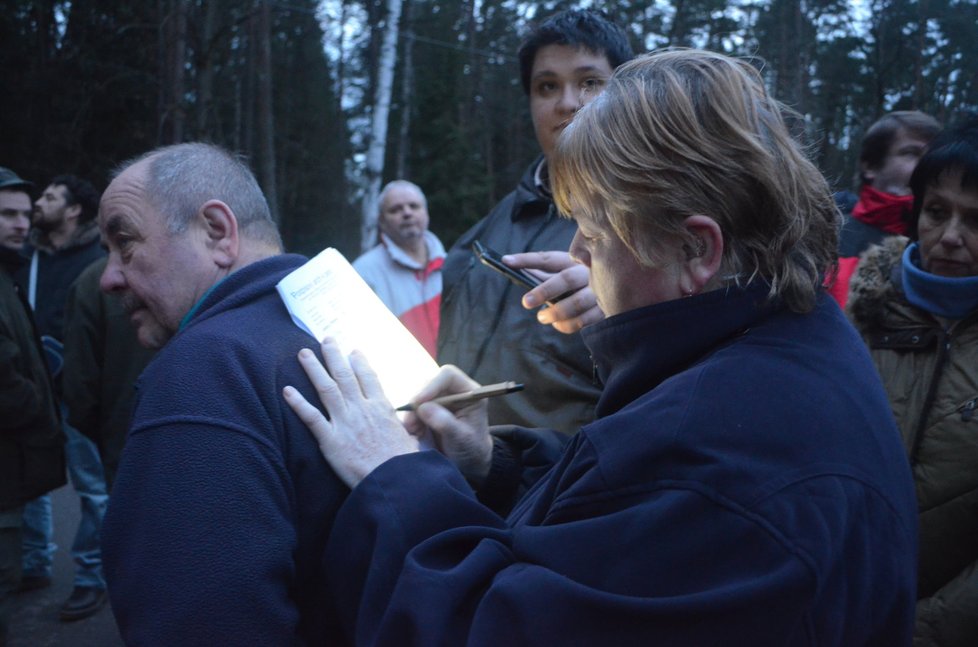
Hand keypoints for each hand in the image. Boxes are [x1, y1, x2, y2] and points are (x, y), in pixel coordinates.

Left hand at [283, 337, 418, 488]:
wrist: (394, 481)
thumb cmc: (404, 464)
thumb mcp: (410, 439)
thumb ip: (403, 427)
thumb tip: (406, 423)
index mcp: (381, 408)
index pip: (368, 377)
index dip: (359, 362)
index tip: (352, 351)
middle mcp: (362, 409)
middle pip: (345, 376)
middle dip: (334, 355)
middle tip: (325, 340)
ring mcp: (345, 423)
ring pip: (327, 388)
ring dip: (314, 369)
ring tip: (303, 353)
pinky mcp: (331, 440)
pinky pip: (311, 417)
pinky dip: (298, 403)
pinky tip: (287, 390)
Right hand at [402, 365, 492, 488]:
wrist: (469, 463)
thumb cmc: (472, 449)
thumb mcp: (462, 438)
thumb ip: (445, 423)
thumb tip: (424, 408)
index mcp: (469, 392)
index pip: (448, 376)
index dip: (432, 385)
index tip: (418, 402)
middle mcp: (454, 392)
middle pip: (429, 384)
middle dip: (418, 402)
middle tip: (412, 423)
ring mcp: (441, 400)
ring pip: (419, 397)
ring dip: (412, 414)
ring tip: (414, 431)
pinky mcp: (430, 410)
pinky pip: (414, 409)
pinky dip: (411, 421)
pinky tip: (415, 433)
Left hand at [502, 251, 603, 332]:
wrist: (621, 288)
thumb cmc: (580, 282)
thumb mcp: (564, 273)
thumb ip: (544, 274)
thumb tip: (515, 271)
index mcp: (574, 260)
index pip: (547, 258)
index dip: (527, 260)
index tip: (506, 262)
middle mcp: (588, 273)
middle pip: (566, 279)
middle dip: (544, 291)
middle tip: (526, 302)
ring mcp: (599, 291)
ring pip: (577, 303)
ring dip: (556, 313)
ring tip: (541, 317)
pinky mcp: (605, 309)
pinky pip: (586, 320)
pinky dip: (568, 325)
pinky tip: (557, 325)